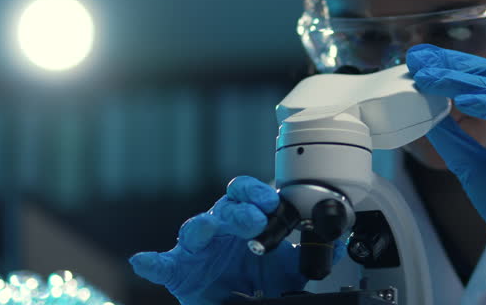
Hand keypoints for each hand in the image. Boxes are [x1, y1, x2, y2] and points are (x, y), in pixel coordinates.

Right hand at [129, 176, 344, 304]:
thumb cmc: (255, 280)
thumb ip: (308, 257)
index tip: (273, 200)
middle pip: (224, 205)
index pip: (247, 194)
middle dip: (241, 207)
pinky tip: (145, 260)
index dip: (258, 192)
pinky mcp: (178, 271)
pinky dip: (153, 262)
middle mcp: (219, 229)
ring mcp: (197, 249)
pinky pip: (162, 264)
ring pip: (197, 226)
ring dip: (209, 225)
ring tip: (217, 229)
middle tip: (257, 218)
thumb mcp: (286, 271)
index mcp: (244, 220)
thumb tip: (341, 245)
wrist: (240, 303)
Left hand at [407, 44, 485, 304]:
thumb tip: (425, 112)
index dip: (450, 66)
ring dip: (459, 78)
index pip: (480, 78)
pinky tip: (462, 98)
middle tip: (419, 58)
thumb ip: (451, 136)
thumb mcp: (467, 161)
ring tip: (430, 75)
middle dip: (451, 63)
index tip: (419, 60)